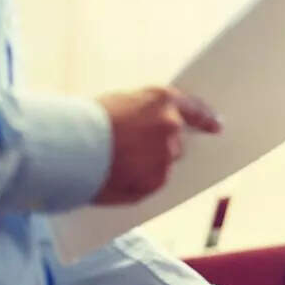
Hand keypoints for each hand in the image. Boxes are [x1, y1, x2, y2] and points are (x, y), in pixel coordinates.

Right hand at [94, 87, 220, 203]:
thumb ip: (143, 113)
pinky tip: (116, 178)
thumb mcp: (118, 103)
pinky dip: (137, 183)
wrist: (67, 146)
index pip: (194, 109)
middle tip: (135, 149)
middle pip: (177, 142)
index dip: (206, 118)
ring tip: (117, 164)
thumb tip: (152, 127)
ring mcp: (166, 156)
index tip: (217, 126)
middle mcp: (171, 127)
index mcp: (163, 100)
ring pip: (163, 165)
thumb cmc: (83, 121)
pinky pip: (151, 183)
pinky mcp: (155, 181)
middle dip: (161, 147)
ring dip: (147, 166)